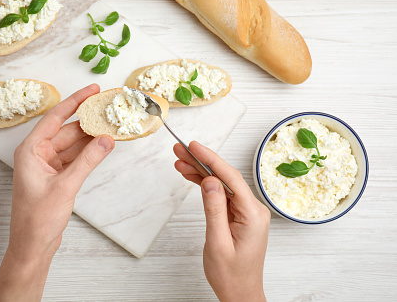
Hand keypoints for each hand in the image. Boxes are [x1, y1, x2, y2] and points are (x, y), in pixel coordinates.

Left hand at [0, 84, 114, 301]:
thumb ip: (88, 160)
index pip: (55, 118)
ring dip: (90, 137)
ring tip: (111, 126)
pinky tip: (103, 147)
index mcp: (30, 151)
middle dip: (87, 121)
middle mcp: (37, 154)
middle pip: (66, 130)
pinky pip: (75, 157)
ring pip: (73, 144)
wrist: (33, 245)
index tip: (92, 90)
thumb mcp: (65, 186)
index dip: (74, 101)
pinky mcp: (57, 176)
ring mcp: (48, 165)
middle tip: (108, 110)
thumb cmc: (37, 219)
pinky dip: (89, 152)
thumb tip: (106, 140)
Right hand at [174, 141, 270, 301]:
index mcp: (252, 215)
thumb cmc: (231, 275)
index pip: (230, 178)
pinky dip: (205, 186)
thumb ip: (214, 209)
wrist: (240, 293)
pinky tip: (191, 177)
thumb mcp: (217, 242)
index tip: (194, 146)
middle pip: (225, 177)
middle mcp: (252, 210)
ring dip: (201, 172)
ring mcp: (245, 212)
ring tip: (180, 161)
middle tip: (180, 150)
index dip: (211, 159)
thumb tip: (210, 181)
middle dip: (202, 162)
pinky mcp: (238, 216)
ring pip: (221, 184)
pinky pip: (221, 195)